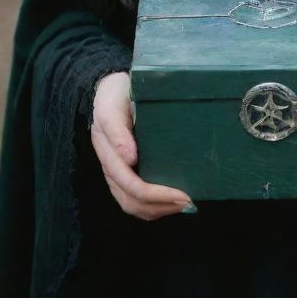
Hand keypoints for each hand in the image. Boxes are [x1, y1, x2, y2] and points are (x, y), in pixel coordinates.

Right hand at [89, 71, 193, 219]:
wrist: (111, 88)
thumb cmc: (115, 95)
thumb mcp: (113, 107)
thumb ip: (118, 131)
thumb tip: (129, 159)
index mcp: (107, 152)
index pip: (129, 184)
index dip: (155, 194)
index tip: (182, 194)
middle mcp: (111, 166)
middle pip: (131, 201)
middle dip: (160, 206)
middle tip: (189, 201)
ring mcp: (118, 171)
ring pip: (133, 204)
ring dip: (159, 209)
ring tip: (185, 205)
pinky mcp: (126, 170)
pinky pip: (135, 198)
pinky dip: (155, 205)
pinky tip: (172, 200)